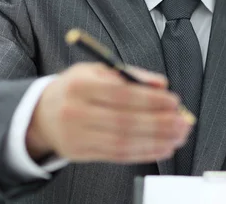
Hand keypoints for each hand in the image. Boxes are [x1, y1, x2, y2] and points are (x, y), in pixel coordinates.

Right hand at [26, 63, 192, 162]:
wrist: (42, 114)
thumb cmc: (76, 88)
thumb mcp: (97, 70)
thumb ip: (130, 75)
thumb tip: (161, 83)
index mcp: (80, 84)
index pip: (121, 93)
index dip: (150, 99)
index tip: (173, 101)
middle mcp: (75, 111)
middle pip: (124, 121)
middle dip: (159, 123)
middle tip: (183, 121)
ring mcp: (77, 135)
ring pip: (123, 142)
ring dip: (157, 140)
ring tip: (178, 135)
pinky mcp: (81, 154)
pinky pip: (118, 155)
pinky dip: (144, 153)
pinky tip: (163, 147)